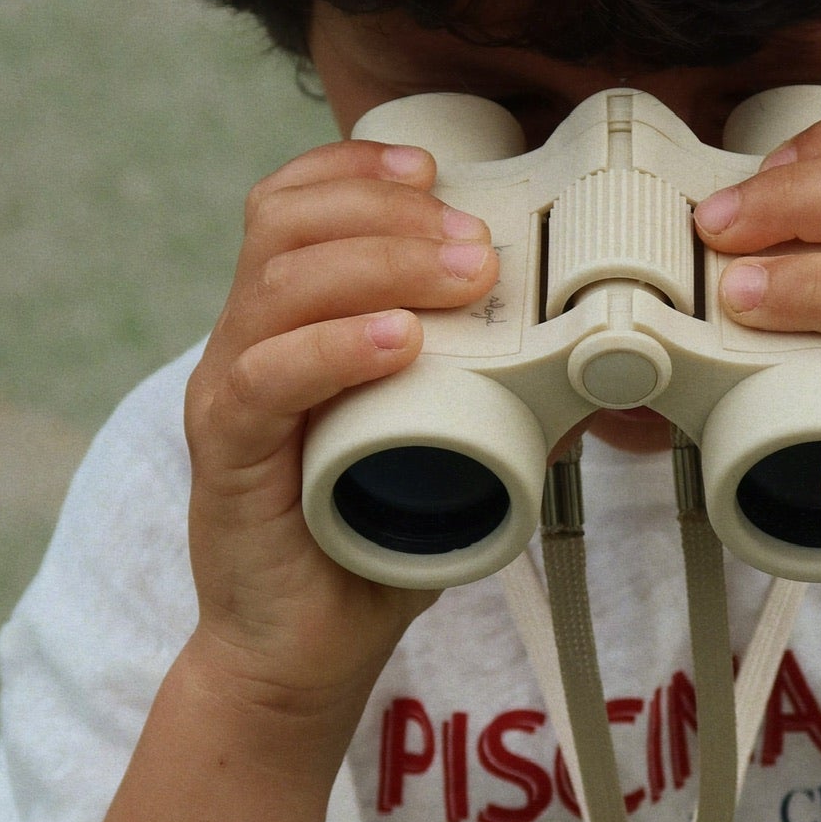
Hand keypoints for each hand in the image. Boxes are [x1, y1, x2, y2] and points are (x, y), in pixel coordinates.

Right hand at [182, 138, 500, 740]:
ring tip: (460, 278)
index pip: (291, 204)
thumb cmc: (366, 547)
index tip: (440, 169)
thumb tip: (592, 363)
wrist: (302, 652)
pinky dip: (337, 348)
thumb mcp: (445, 454)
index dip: (360, 169)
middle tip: (477, 244)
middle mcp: (244, 345)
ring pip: (277, 285)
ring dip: (380, 265)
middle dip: (390, 211)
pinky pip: (267, 379)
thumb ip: (499, 402)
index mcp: (283, 324)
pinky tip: (400, 343)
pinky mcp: (228, 457)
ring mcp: (229, 396)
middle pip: (286, 224)